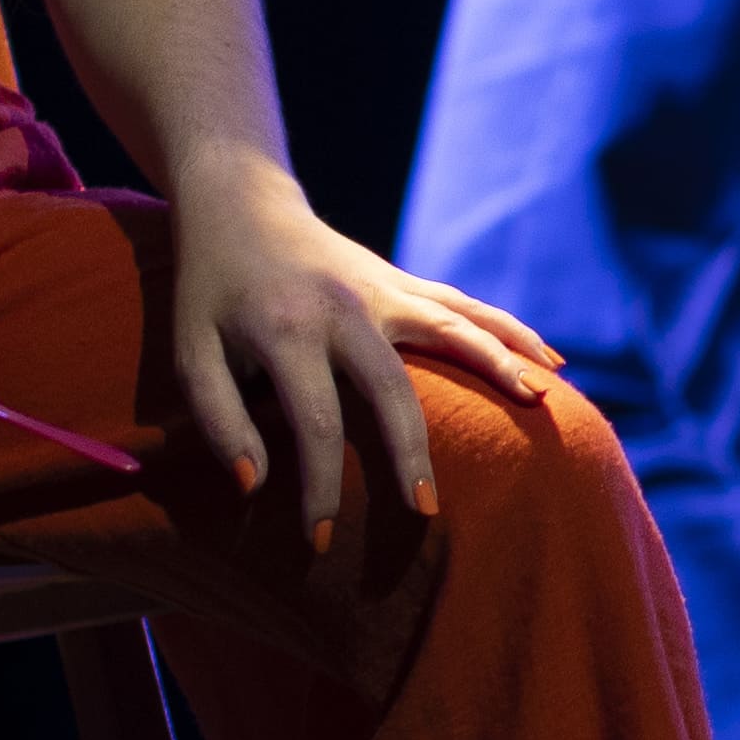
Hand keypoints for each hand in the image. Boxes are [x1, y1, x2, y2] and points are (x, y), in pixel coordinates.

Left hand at [163, 169, 566, 550]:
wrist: (240, 199)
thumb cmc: (211, 289)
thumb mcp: (190, 351)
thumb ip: (218, 419)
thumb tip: (256, 486)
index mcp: (286, 330)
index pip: (315, 423)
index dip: (318, 487)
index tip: (319, 539)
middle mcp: (343, 308)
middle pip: (393, 389)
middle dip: (411, 455)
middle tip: (425, 513)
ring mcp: (382, 289)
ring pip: (451, 330)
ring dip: (498, 368)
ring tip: (540, 410)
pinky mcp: (402, 282)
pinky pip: (465, 308)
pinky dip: (509, 331)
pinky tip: (549, 362)